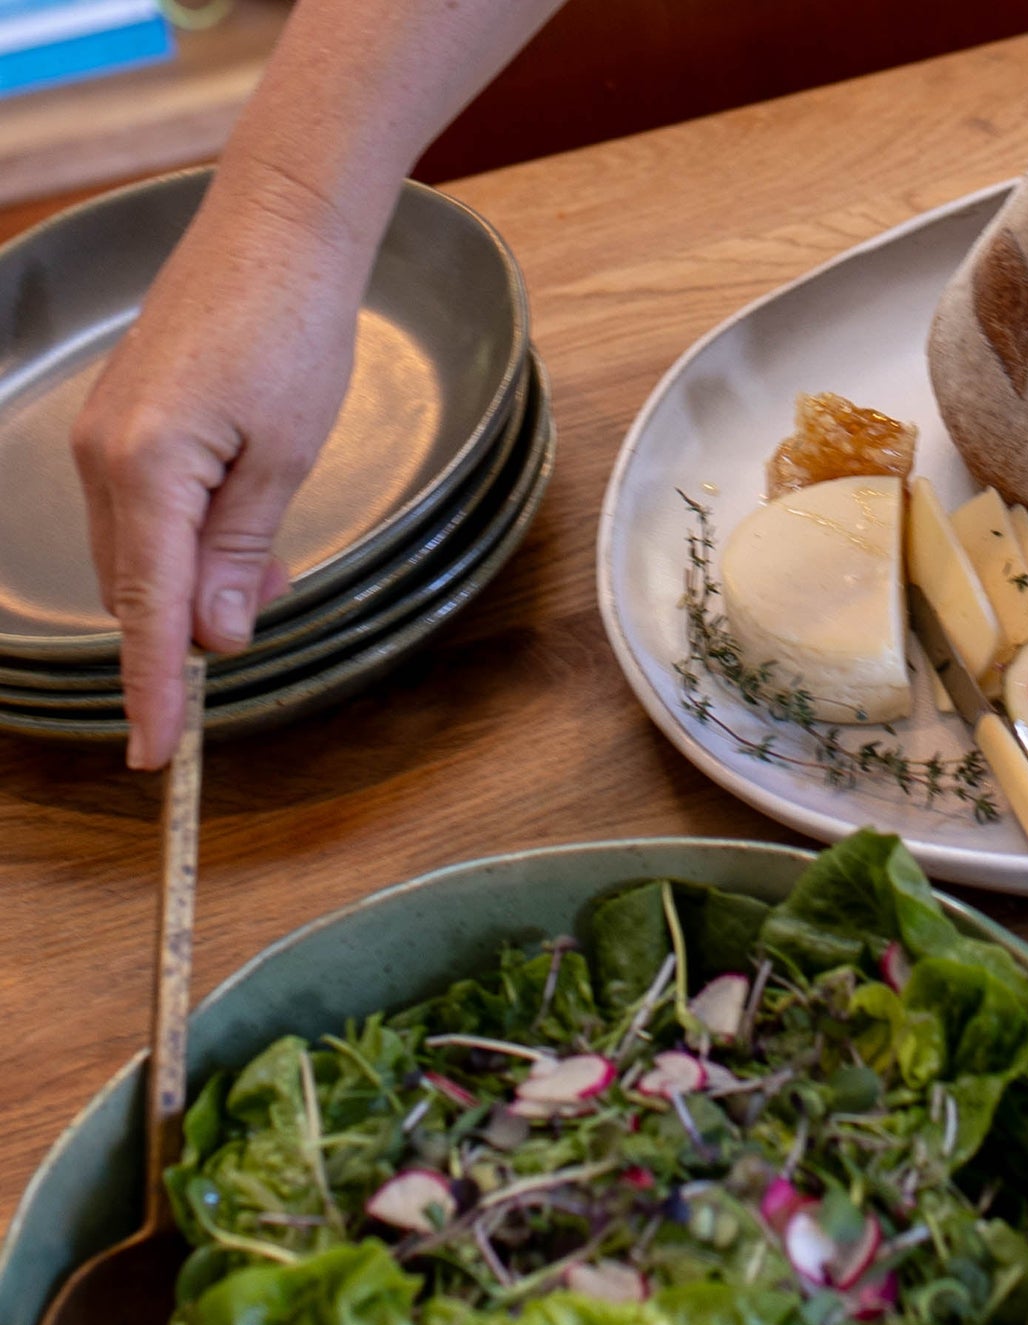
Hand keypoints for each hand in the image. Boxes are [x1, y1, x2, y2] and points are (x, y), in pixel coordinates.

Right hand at [71, 166, 368, 766]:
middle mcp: (105, 458)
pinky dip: (192, 542)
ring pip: (145, 557)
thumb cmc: (292, 333)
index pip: (147, 613)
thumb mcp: (286, 460)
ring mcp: (104, 439)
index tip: (156, 757)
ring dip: (201, 580)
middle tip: (272, 597)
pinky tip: (242, 529)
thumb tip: (216, 636)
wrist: (276, 234)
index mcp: (145, 470)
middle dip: (198, 622)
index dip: (156, 691)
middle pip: (141, 590)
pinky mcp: (123, 425)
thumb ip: (244, 554)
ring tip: (270, 556)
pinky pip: (147, 516)